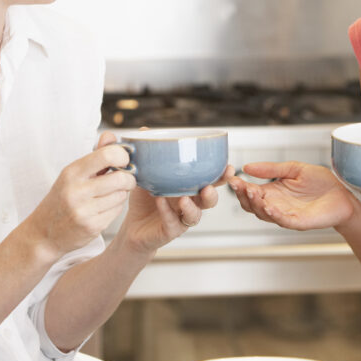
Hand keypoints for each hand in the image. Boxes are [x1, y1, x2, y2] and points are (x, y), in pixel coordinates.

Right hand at [25, 131, 135, 258]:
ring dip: (122, 194)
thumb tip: (111, 135)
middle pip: (120, 178)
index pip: (107, 155)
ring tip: (111, 194)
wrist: (43, 234)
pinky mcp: (92, 226)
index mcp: (72, 172)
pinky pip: (117, 211)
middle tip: (125, 180)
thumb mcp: (72, 174)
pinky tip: (105, 208)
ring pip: (121, 195)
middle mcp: (76, 190)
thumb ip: (95, 154)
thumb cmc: (61, 199)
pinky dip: (116, 208)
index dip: (123, 157)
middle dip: (129, 178)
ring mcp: (83, 210)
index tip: (123, 161)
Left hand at [116, 166, 230, 253]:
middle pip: (210, 200)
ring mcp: (182, 218)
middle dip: (213, 193)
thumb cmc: (145, 201)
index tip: (228, 167)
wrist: (132, 228)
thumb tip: (145, 129)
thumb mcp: (146, 174)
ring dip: (192, 207)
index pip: (211, 181)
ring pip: (195, 215)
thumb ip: (149, 155)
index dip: (222, 176)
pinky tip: (160, 201)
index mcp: (190, 188)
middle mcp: (190, 203)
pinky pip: (172, 222)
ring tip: (184, 198)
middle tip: (209, 186)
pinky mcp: (170, 230)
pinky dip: (167, 211)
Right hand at [226, 161, 356, 230]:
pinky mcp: (299, 222)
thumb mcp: (294, 169)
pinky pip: (283, 221)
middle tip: (239, 185)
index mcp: (273, 192)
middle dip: (243, 196)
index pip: (251, 192)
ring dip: (256, 204)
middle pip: (252, 206)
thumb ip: (272, 169)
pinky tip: (269, 206)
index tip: (233, 178)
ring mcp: (286, 215)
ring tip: (251, 192)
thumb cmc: (321, 183)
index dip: (241, 186)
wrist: (343, 196)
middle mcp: (276, 205)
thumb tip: (248, 167)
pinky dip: (274, 215)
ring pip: (264, 214)